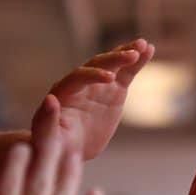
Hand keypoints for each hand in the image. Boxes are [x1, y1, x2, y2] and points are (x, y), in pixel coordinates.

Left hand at [50, 39, 155, 159]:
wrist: (68, 148)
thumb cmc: (54, 145)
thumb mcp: (47, 137)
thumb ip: (46, 120)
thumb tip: (50, 99)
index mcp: (63, 92)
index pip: (78, 77)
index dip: (93, 76)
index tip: (109, 79)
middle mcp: (79, 83)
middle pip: (96, 64)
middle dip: (113, 59)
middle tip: (132, 55)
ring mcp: (98, 84)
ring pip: (112, 63)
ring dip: (126, 53)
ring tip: (143, 45)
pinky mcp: (113, 89)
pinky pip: (126, 72)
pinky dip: (137, 61)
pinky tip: (149, 50)